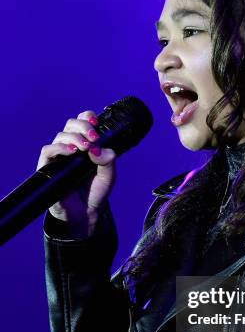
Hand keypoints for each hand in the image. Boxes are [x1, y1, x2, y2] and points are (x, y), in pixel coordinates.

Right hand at [37, 110, 115, 234]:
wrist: (85, 214)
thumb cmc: (96, 192)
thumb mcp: (109, 176)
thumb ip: (108, 161)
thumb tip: (100, 149)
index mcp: (85, 144)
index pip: (83, 122)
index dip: (87, 117)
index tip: (96, 121)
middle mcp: (71, 147)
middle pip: (71, 124)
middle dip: (83, 126)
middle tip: (94, 138)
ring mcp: (58, 156)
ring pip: (60, 135)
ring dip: (74, 137)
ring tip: (86, 148)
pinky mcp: (48, 167)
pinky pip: (48, 151)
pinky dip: (59, 148)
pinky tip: (72, 152)